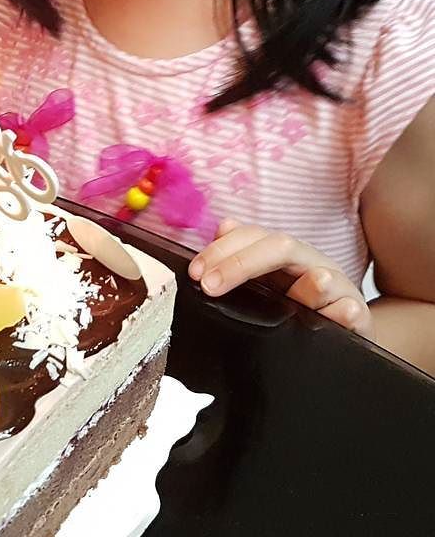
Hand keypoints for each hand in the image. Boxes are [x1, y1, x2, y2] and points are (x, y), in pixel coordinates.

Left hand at [188, 219, 373, 337]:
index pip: (251, 236)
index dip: (220, 250)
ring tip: (301, 284)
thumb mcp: (269, 277)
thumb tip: (224, 226)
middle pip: (281, 247)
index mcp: (285, 252)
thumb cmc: (297, 302)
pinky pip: (354, 312)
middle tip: (210, 285)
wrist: (345, 329)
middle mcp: (312, 263)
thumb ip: (244, 256)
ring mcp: (339, 290)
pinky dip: (347, 313)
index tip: (195, 273)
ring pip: (325, 277)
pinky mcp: (359, 319)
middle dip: (241, 263)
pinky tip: (342, 313)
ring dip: (311, 283)